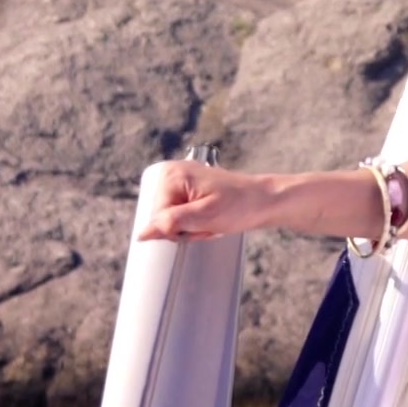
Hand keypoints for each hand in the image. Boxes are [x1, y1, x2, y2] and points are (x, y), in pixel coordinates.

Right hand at [135, 160, 267, 241]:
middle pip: (162, 218)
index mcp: (171, 174)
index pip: (156, 217)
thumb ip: (171, 223)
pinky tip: (210, 221)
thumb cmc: (239, 205)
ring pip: (172, 220)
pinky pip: (181, 217)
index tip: (199, 226)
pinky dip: (194, 224)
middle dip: (184, 229)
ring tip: (211, 222)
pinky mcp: (189, 190)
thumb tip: (143, 233)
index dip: (176, 230)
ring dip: (191, 229)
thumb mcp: (204, 217)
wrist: (264, 201)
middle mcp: (172, 173)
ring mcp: (181, 181)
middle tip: (207, 225)